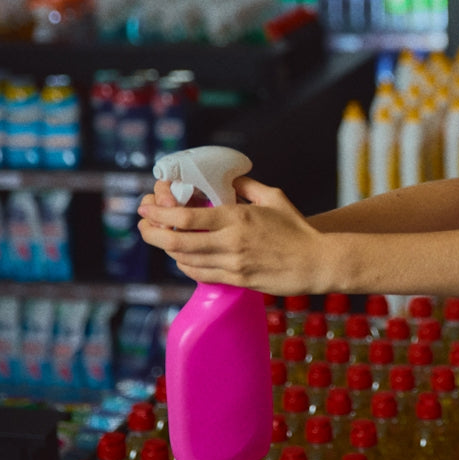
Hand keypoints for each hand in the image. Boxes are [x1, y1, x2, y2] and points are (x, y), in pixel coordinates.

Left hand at [138, 177, 328, 295]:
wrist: (317, 262)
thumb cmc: (298, 228)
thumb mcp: (274, 197)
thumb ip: (246, 186)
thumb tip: (226, 179)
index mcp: (237, 218)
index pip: (186, 218)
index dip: (159, 212)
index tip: (148, 205)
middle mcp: (230, 242)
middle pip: (175, 241)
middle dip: (150, 232)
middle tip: (142, 223)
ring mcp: (232, 264)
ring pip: (184, 259)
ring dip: (166, 247)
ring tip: (159, 236)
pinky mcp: (236, 280)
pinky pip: (200, 274)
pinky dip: (185, 264)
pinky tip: (182, 256)